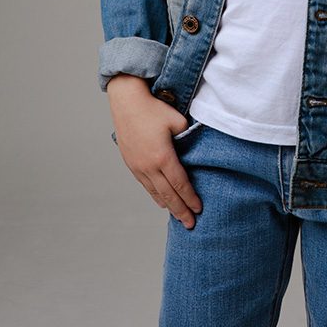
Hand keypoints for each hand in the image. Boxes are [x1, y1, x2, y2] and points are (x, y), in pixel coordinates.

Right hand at [107, 75, 202, 228]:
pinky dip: (155, 195)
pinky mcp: (130, 163)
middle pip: (168, 195)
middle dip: (180, 210)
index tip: (199, 209)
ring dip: (167, 205)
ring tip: (177, 216)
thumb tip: (194, 147)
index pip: (180, 184)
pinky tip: (161, 200)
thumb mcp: (178, 121)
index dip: (190, 199)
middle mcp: (149, 166)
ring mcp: (138, 166)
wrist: (127, 101)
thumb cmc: (154, 108)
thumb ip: (188, 137)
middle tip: (190, 225)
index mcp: (163, 157)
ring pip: (154, 192)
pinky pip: (145, 185)